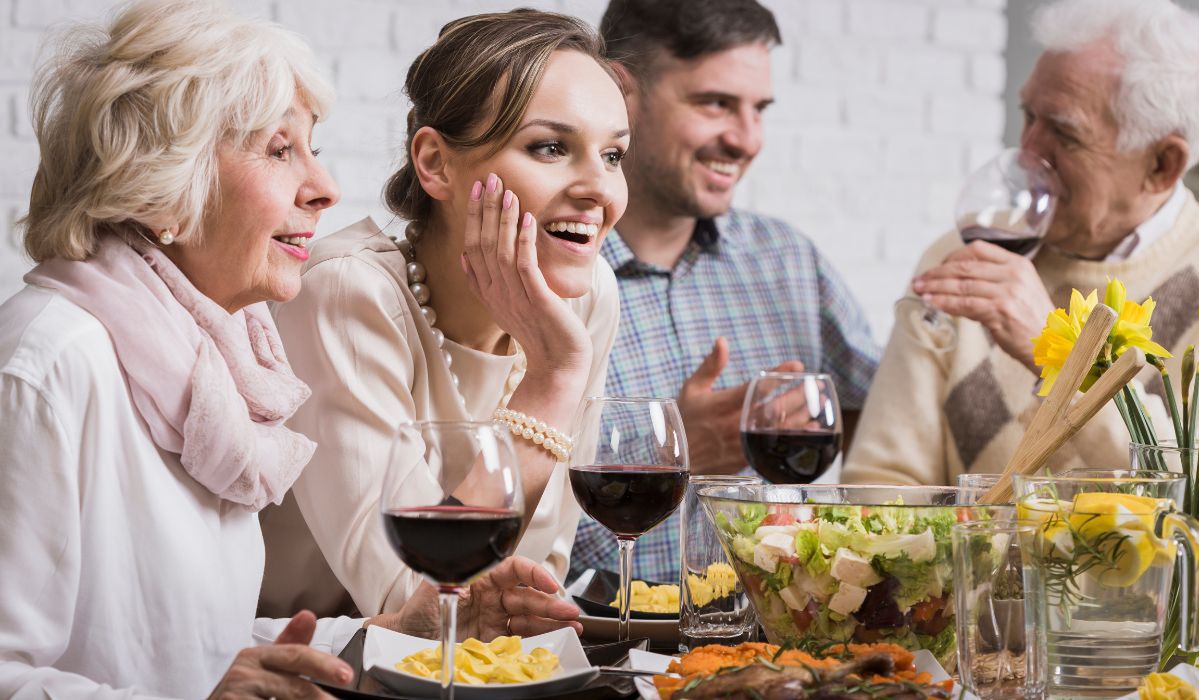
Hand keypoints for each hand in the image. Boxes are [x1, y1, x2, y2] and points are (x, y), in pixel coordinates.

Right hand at [207, 611, 351, 698]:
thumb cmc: (240, 691)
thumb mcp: (263, 666)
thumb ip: (288, 646)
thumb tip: (308, 616)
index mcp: (255, 655)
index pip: (296, 655)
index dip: (323, 665)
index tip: (347, 675)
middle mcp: (244, 671)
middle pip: (295, 686)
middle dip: (321, 697)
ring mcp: (236, 693)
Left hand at [381, 556, 582, 640]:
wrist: (407, 640)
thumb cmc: (419, 610)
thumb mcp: (435, 589)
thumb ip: (455, 581)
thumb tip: (469, 583)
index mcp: (482, 576)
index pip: (514, 569)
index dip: (534, 574)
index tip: (548, 583)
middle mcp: (493, 595)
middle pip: (528, 595)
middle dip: (551, 602)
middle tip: (569, 611)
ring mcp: (496, 617)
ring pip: (530, 616)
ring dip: (552, 621)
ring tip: (573, 626)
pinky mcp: (496, 639)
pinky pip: (522, 637)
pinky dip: (541, 637)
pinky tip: (557, 637)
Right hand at [462, 173, 591, 389]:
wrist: (557, 364)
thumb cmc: (539, 332)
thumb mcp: (505, 305)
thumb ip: (485, 281)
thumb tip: (466, 257)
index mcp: (487, 292)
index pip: (472, 247)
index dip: (473, 217)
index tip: (476, 189)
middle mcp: (496, 293)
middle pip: (483, 244)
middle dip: (485, 209)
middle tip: (489, 178)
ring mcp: (514, 297)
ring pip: (501, 251)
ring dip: (503, 219)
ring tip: (507, 191)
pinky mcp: (537, 301)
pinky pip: (526, 266)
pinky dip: (524, 240)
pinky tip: (528, 218)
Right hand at [678, 338, 803, 475]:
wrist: (678, 459)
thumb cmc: (685, 420)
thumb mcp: (693, 388)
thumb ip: (710, 365)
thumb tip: (722, 341)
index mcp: (724, 403)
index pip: (758, 386)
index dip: (780, 375)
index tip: (797, 366)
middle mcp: (736, 423)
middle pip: (776, 408)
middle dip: (799, 395)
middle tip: (815, 385)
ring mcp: (744, 442)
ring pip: (780, 428)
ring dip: (803, 414)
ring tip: (818, 403)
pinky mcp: (748, 458)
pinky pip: (777, 446)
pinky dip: (796, 436)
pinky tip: (809, 428)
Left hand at [912, 240, 1051, 371]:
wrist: (1052, 343)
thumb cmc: (1032, 319)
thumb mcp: (1019, 290)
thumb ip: (992, 281)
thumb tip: (954, 283)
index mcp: (1018, 264)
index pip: (978, 249)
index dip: (953, 256)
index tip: (937, 266)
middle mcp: (1013, 274)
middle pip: (965, 267)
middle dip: (937, 273)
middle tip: (919, 280)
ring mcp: (1007, 292)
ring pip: (961, 286)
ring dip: (935, 288)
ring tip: (919, 290)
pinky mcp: (1000, 311)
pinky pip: (964, 304)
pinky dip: (944, 303)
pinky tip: (932, 303)